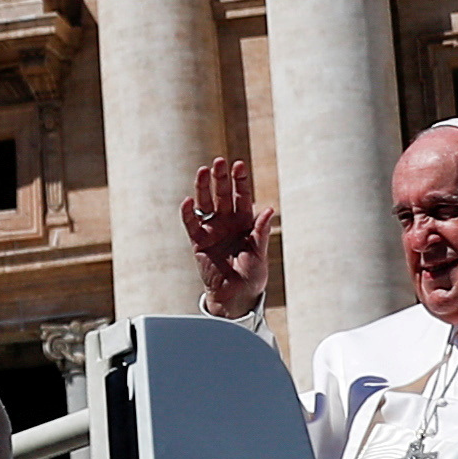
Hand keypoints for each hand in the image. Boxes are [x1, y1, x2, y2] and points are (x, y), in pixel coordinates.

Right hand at [181, 157, 275, 319]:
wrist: (236, 296)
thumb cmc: (252, 275)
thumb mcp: (260, 253)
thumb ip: (261, 232)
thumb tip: (269, 210)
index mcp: (245, 222)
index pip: (242, 196)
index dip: (240, 181)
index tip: (239, 165)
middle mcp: (227, 222)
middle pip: (223, 195)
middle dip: (221, 178)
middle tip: (219, 162)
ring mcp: (212, 231)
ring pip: (206, 204)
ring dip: (203, 188)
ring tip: (202, 171)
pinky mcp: (199, 242)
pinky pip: (192, 224)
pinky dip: (188, 213)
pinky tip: (188, 201)